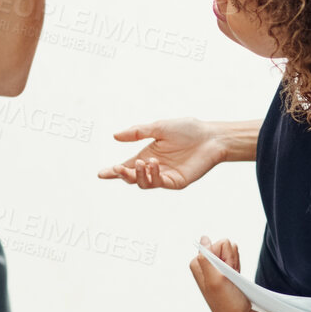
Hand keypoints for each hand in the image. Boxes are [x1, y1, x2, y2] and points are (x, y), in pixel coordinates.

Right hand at [98, 118, 224, 188]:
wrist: (210, 136)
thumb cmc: (187, 130)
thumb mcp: (159, 127)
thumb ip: (138, 133)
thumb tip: (115, 136)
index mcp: (148, 155)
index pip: (127, 166)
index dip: (113, 171)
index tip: (100, 174)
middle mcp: (154, 167)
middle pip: (132, 178)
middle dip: (122, 175)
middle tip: (118, 169)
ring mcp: (165, 176)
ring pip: (143, 183)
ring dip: (139, 174)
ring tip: (144, 162)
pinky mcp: (176, 181)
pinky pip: (159, 183)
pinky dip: (153, 175)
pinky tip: (154, 164)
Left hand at [189, 235, 250, 311]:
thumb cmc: (226, 302)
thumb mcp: (214, 280)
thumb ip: (206, 258)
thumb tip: (203, 239)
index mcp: (197, 263)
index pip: (216, 245)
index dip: (224, 256)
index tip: (225, 271)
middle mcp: (204, 264)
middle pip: (224, 246)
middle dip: (230, 259)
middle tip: (230, 276)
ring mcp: (215, 267)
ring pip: (231, 252)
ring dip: (235, 264)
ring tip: (233, 279)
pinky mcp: (224, 270)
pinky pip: (235, 259)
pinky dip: (238, 267)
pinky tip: (236, 279)